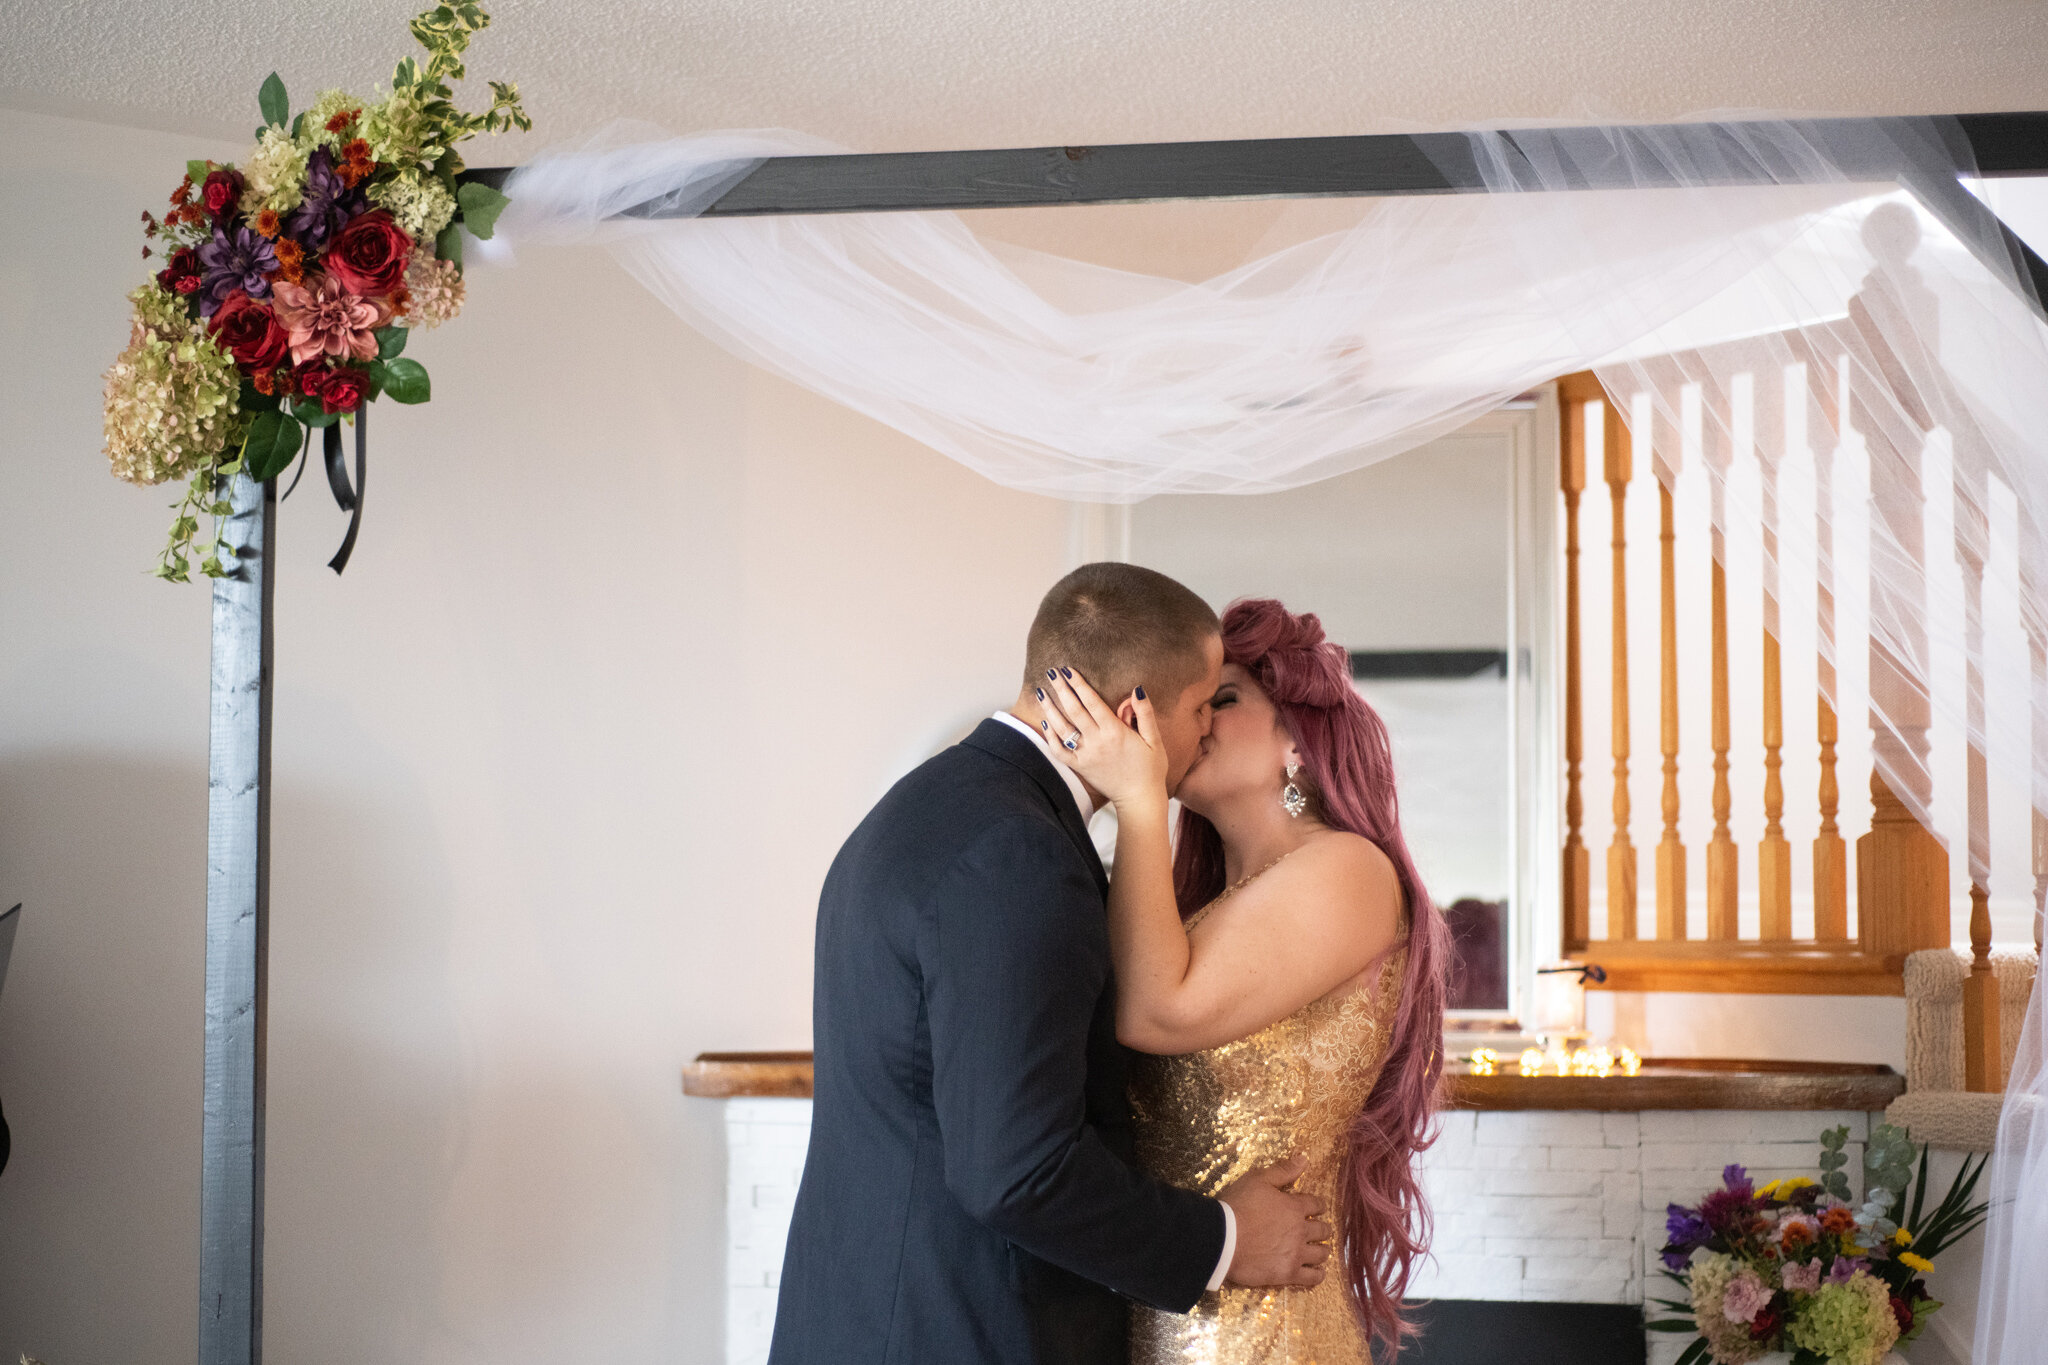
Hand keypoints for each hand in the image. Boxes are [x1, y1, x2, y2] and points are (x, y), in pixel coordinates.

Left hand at [1034, 667, 1168, 810]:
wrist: (1139, 799)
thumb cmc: (1150, 769)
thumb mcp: (1154, 740)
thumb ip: (1145, 714)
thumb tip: (1137, 690)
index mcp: (1115, 732)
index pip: (1092, 702)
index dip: (1079, 684)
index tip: (1069, 670)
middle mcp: (1097, 742)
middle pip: (1073, 710)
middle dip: (1061, 690)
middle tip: (1052, 672)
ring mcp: (1086, 756)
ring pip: (1062, 729)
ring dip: (1050, 709)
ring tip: (1042, 693)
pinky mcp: (1080, 768)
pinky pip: (1059, 751)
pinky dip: (1050, 737)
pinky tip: (1046, 723)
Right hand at [1217, 1155, 1330, 1289]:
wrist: (1223, 1239)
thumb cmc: (1238, 1207)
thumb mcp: (1258, 1180)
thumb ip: (1283, 1170)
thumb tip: (1305, 1159)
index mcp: (1295, 1207)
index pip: (1316, 1204)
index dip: (1319, 1205)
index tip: (1318, 1208)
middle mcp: (1301, 1230)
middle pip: (1322, 1230)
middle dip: (1323, 1229)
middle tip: (1320, 1230)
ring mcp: (1296, 1254)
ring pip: (1321, 1254)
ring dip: (1323, 1251)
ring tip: (1320, 1251)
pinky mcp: (1288, 1273)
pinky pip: (1312, 1277)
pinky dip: (1318, 1275)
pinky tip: (1318, 1272)